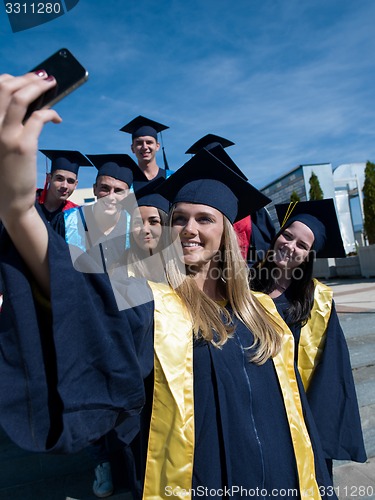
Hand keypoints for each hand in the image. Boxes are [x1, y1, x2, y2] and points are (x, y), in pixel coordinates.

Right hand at [0, 71, 61, 220]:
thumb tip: (28, 102)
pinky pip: (38, 118)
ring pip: (20, 97)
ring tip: (52, 85)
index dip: (11, 79)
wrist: (9, 200)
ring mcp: (4, 134)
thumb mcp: (0, 143)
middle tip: (44, 79)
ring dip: (38, 87)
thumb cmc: (6, 172)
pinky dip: (50, 113)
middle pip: (5, 87)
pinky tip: (57, 118)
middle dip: (27, 78)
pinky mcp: (22, 145)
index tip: (26, 79)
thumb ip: (7, 123)